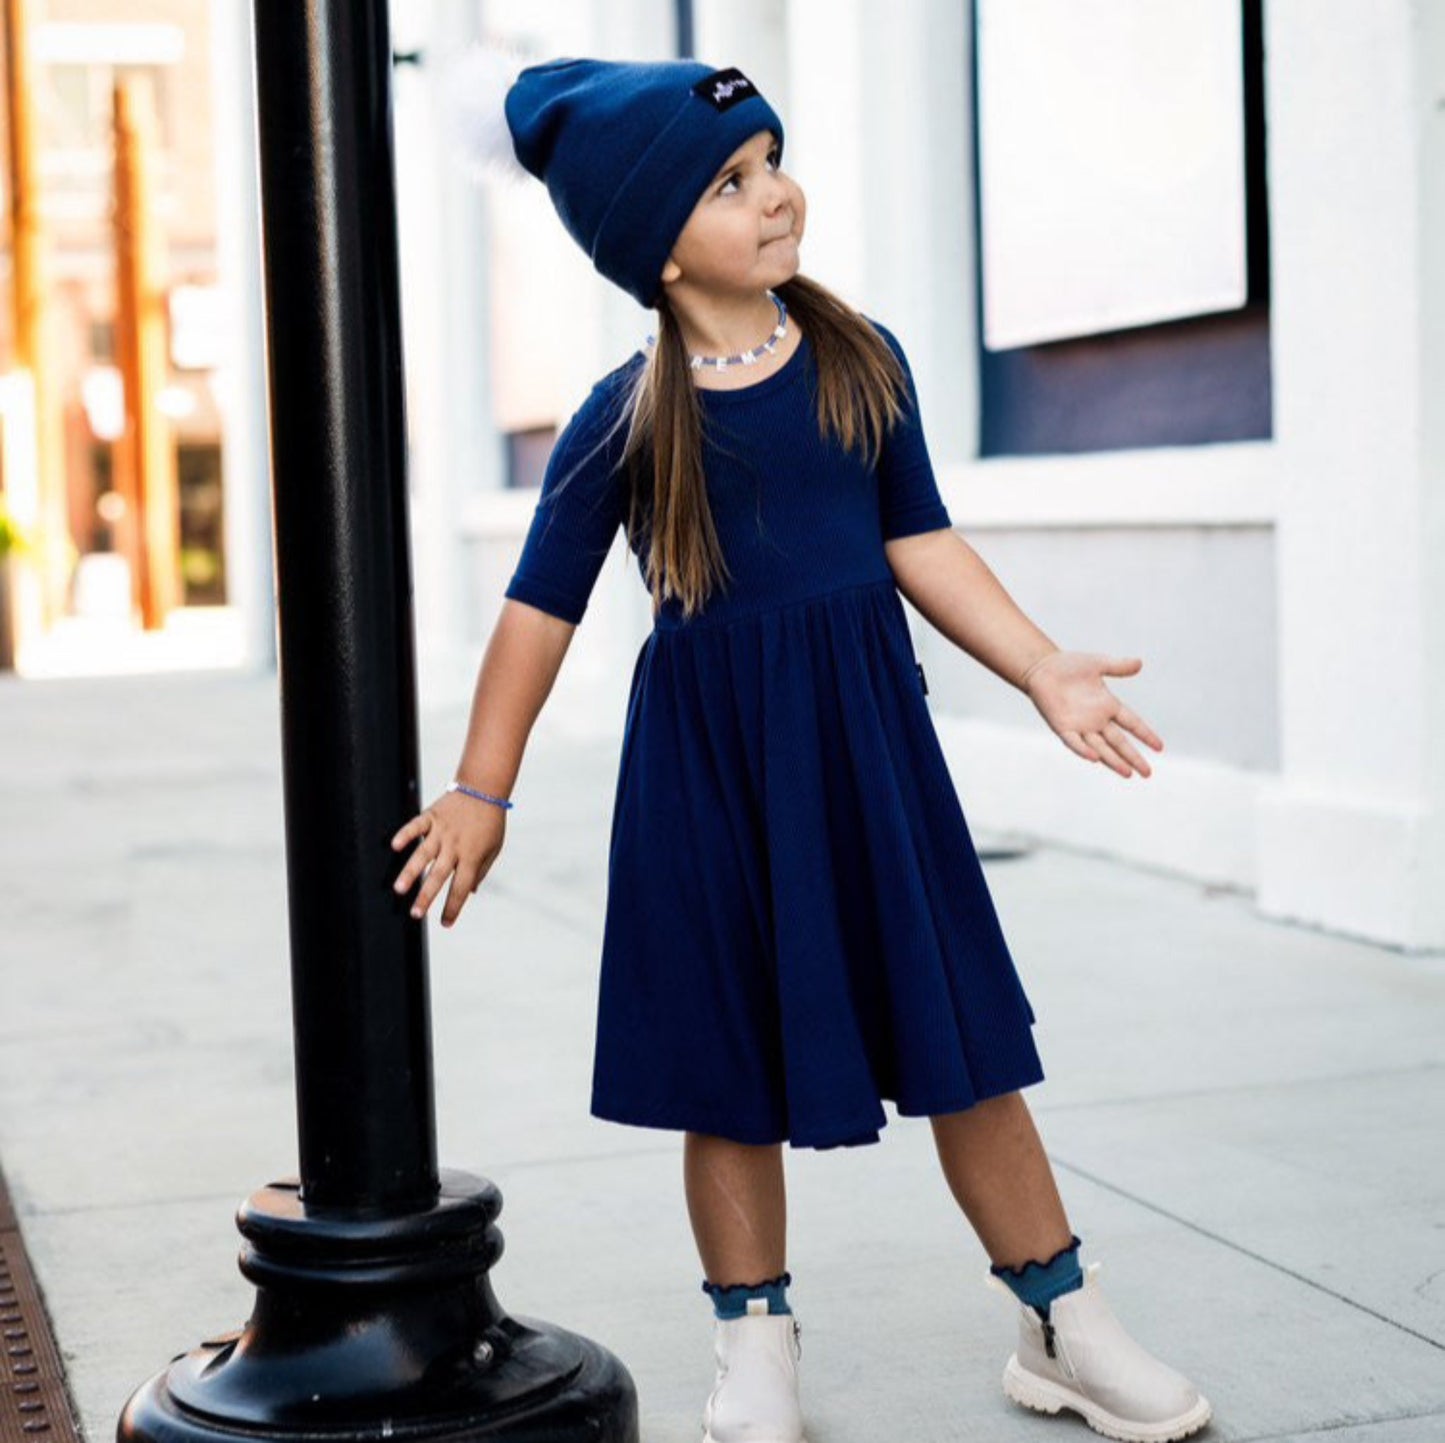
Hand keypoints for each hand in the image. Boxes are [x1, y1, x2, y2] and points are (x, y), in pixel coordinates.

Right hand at [390, 788, 506, 927]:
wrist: (485, 789)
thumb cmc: (490, 823)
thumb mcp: (493, 849)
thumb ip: (481, 871)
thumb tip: (470, 893)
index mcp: (472, 856)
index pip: (462, 887)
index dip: (453, 907)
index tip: (445, 924)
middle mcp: (455, 846)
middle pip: (439, 875)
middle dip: (426, 896)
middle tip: (415, 915)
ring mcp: (442, 831)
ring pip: (423, 854)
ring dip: (411, 872)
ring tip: (398, 889)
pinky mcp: (432, 816)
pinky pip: (416, 826)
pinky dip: (406, 835)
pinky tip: (394, 846)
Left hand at [1020, 651, 1162, 777]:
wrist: (1041, 668)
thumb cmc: (1068, 666)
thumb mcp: (1097, 664)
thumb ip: (1118, 666)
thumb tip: (1139, 663)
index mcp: (1108, 705)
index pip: (1132, 723)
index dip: (1145, 734)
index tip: (1159, 748)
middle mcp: (1097, 719)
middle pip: (1119, 742)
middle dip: (1133, 757)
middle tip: (1147, 773)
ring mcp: (1080, 725)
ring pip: (1101, 748)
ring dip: (1113, 761)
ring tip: (1128, 773)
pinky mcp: (1063, 727)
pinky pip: (1075, 742)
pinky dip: (1084, 750)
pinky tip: (1095, 759)